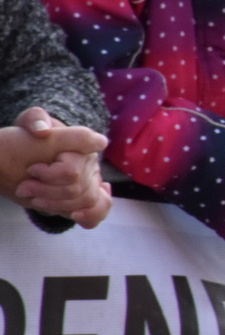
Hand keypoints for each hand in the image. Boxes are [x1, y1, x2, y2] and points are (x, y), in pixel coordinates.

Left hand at [2, 109, 110, 225]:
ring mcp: (88, 181)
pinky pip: (98, 209)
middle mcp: (89, 163)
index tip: (32, 168)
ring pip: (86, 200)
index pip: (74, 168)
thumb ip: (35, 118)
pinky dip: (92, 215)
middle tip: (24, 186)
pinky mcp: (82, 198)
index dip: (52, 174)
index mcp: (82, 145)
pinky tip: (77, 216)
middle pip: (78, 187)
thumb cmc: (25, 140)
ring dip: (57, 204)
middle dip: (48, 190)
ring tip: (34, 198)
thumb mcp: (29, 123)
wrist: (16, 162)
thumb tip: (42, 130)